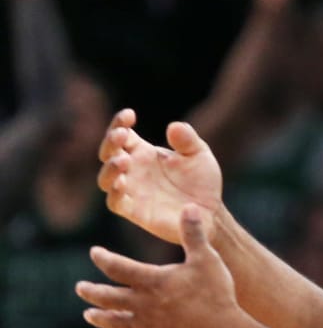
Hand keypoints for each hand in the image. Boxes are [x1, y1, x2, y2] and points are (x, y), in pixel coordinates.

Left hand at [77, 207, 244, 327]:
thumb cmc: (217, 294)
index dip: (103, 258)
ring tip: (88, 314)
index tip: (95, 252)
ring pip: (114, 322)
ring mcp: (147, 327)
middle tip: (80, 288)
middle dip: (91, 291)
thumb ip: (194, 234)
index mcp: (151, 280)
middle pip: (107, 296)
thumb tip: (189, 205)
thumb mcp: (207, 259)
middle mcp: (142, 304)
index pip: (117, 267)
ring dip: (99, 318)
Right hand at [97, 108, 225, 243]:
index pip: (122, 134)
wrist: (210, 212)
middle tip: (121, 135)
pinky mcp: (134, 211)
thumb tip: (174, 127)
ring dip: (110, 167)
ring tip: (123, 160)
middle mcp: (133, 170)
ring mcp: (132, 190)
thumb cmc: (202, 181)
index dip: (120, 123)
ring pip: (106, 178)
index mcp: (143, 152)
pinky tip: (122, 183)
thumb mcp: (199, 155)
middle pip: (108, 153)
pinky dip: (114, 193)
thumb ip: (188, 140)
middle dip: (110, 142)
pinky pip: (115, 202)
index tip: (129, 115)